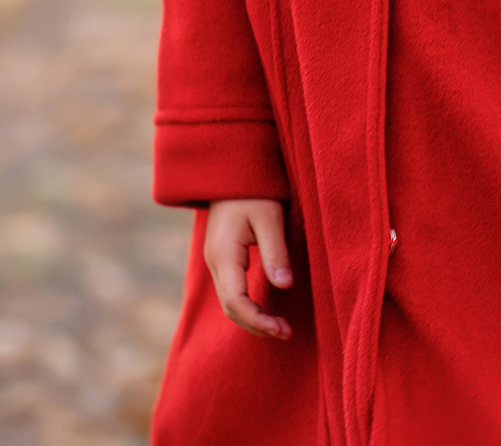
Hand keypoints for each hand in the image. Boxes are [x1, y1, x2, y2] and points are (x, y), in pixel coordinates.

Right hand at [204, 198, 292, 339]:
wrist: (229, 168)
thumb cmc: (253, 189)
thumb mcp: (269, 217)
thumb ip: (275, 252)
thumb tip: (284, 286)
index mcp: (223, 254)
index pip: (235, 301)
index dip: (257, 321)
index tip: (282, 329)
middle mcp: (215, 262)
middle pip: (230, 308)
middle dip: (256, 325)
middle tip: (286, 332)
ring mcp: (216, 261)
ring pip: (229, 302)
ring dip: (252, 318)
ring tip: (281, 327)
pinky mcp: (223, 258)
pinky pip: (231, 291)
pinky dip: (248, 306)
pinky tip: (266, 309)